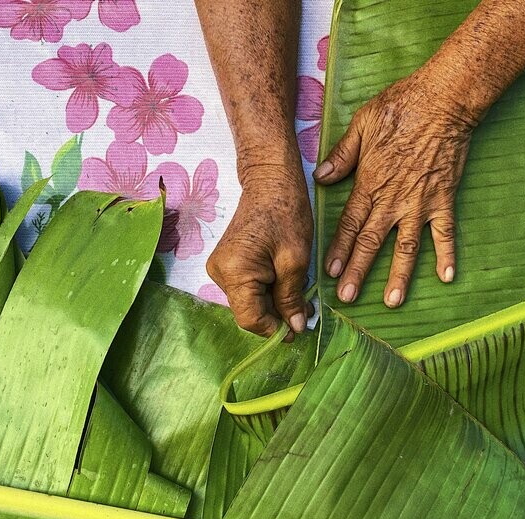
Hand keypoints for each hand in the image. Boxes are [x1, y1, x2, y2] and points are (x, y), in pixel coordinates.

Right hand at [206, 164, 312, 336]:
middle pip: (248, 312)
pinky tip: (286, 284)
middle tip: (306, 313)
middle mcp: (219, 274)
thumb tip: (295, 328)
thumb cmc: (286, 214)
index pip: (250, 319)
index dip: (275, 330)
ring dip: (274, 304)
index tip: (298, 330)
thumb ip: (291, 298)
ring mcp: (220, 268)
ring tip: (300, 296)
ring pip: (249, 302)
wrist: (270, 181)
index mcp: (234, 273)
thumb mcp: (295, 261)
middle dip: (277, 316)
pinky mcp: (227, 263)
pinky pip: (247, 289)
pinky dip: (267, 291)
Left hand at [314, 67, 475, 307]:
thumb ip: (342, 156)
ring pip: (406, 246)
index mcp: (370, 183)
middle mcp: (393, 199)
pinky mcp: (444, 199)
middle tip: (347, 297)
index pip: (349, 224)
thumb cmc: (401, 107)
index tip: (328, 273)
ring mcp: (420, 202)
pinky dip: (447, 255)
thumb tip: (320, 178)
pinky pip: (446, 232)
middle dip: (358, 271)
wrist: (443, 99)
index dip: (338, 249)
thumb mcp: (362, 125)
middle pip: (372, 242)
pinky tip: (447, 278)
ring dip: (399, 275)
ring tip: (392, 301)